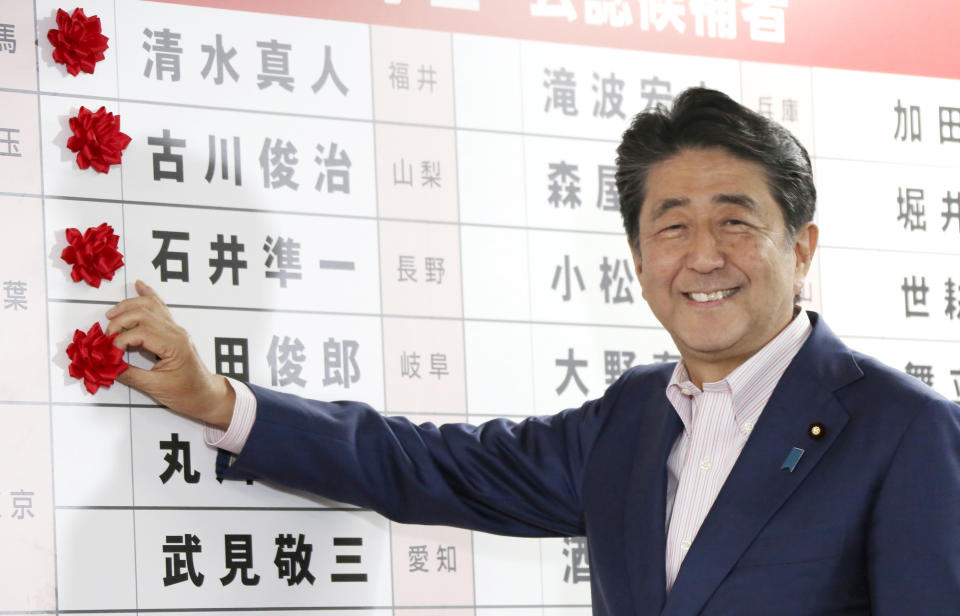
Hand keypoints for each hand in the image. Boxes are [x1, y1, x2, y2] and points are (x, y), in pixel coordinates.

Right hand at [105, 280, 234, 428]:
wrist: (207, 395)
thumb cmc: (187, 393)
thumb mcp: (156, 388)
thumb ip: (130, 375)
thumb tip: (107, 365)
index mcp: (174, 345)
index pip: (141, 332)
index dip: (120, 341)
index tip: (109, 354)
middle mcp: (176, 332)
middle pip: (143, 314)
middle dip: (120, 322)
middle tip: (106, 338)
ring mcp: (176, 330)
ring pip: (151, 306)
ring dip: (129, 306)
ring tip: (111, 313)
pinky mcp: (173, 331)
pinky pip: (160, 308)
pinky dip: (148, 296)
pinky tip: (140, 286)